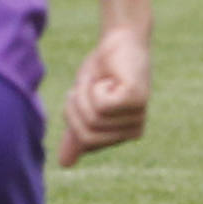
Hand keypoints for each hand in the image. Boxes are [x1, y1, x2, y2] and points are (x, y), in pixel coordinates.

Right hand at [58, 27, 150, 167]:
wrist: (120, 38)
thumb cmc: (102, 70)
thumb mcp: (83, 104)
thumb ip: (76, 133)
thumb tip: (64, 165)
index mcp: (122, 136)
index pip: (85, 143)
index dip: (74, 117)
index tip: (83, 95)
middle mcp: (134, 131)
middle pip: (88, 134)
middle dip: (78, 107)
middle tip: (88, 85)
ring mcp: (138, 116)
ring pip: (93, 118)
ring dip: (86, 94)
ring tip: (100, 79)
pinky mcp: (136, 100)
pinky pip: (101, 105)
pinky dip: (96, 87)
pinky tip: (111, 77)